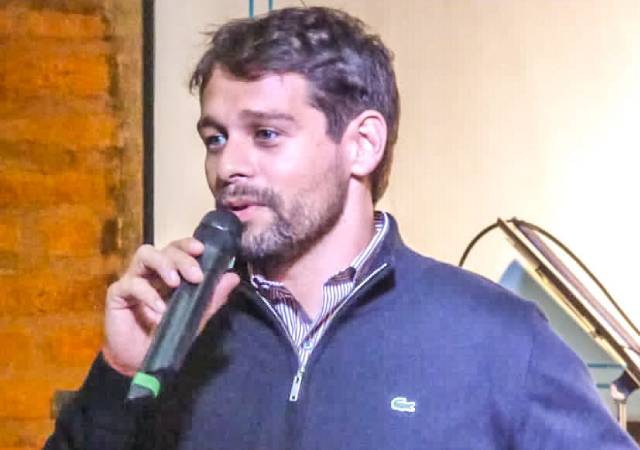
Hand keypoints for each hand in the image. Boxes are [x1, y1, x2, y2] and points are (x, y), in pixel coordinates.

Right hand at [102, 238, 239, 375]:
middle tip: (196, 276)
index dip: (188, 244)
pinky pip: (131, 284)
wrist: (139, 361)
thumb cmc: (166, 334)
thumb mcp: (195, 317)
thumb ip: (213, 298)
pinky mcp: (117, 294)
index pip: (178, 249)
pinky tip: (160, 309)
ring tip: (175, 282)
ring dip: (163, 264)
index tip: (202, 250)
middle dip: (182, 258)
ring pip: (144, 255)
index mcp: (170, 272)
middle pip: (165, 249)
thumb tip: (233, 277)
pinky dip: (148, 294)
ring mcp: (133, 279)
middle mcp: (152, 271)